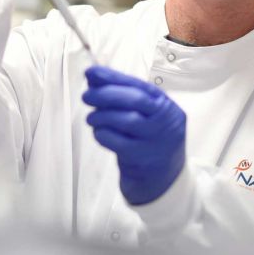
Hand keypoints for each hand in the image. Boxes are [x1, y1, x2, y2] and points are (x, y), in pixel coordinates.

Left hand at [82, 66, 185, 205]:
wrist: (164, 182)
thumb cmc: (150, 141)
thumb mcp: (146, 116)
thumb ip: (124, 97)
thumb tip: (94, 78)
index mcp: (166, 106)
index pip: (139, 86)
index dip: (113, 77)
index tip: (91, 73)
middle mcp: (165, 122)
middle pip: (135, 100)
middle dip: (106, 94)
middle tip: (87, 96)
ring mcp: (155, 141)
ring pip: (125, 120)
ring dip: (101, 116)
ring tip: (91, 118)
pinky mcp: (142, 160)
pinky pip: (117, 142)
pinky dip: (103, 134)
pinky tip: (99, 133)